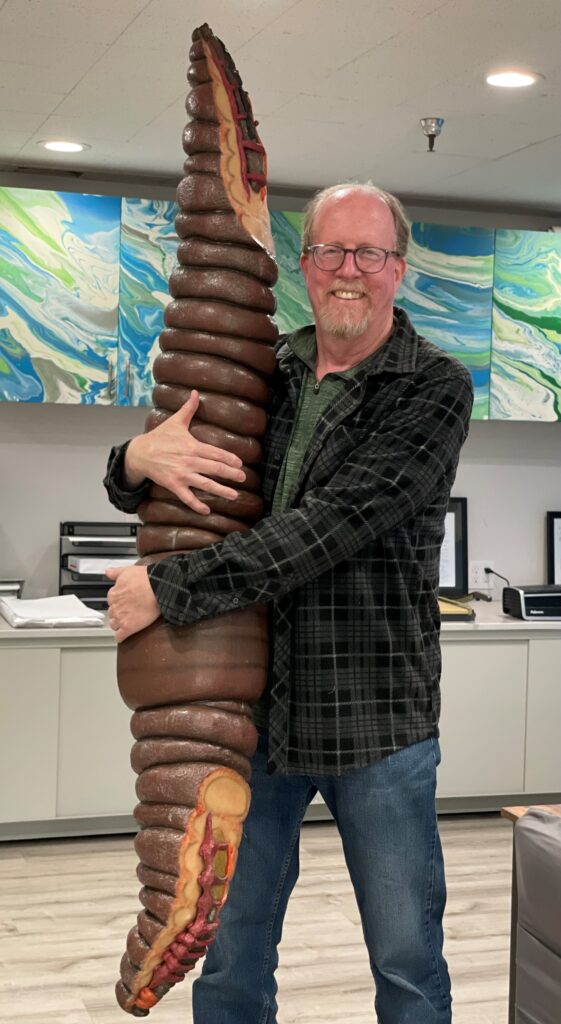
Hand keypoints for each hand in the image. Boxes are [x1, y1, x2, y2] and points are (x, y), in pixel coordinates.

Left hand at [106, 565, 160, 641]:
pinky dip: (121, 637)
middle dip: (118, 614)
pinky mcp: (128, 627)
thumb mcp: (128, 571)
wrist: (157, 588)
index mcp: (114, 593)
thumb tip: (108, 572)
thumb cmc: (146, 579)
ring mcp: (120, 618)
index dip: (118, 602)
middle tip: (128, 612)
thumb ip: (116, 572)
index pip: (111, 601)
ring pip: (114, 625)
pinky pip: (119, 636)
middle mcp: (115, 606)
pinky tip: (124, 635)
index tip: (124, 602)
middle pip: (112, 613)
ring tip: (127, 622)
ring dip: (119, 625)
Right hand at [124, 390, 245, 514]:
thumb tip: (196, 392)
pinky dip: (197, 505)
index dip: (229, 458)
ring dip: (220, 491)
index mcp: (192, 446)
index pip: (215, 453)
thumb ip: (188, 408)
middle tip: (243, 478)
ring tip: (234, 496)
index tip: (240, 463)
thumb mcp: (175, 421)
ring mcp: (181, 475)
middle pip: (214, 468)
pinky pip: (187, 497)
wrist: (140, 453)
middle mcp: (188, 461)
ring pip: (204, 484)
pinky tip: (207, 510)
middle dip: (230, 474)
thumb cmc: (159, 437)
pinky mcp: (173, 485)